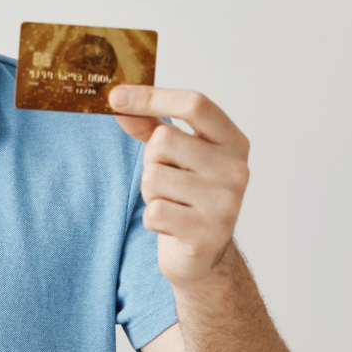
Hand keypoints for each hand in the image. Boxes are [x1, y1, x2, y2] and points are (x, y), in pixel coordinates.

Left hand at [109, 85, 250, 287]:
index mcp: (233, 141)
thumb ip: (150, 126)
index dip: (152, 97)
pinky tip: (171, 224)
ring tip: (171, 202)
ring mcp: (225, 202)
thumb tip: (120, 101)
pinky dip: (153, 219)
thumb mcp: (175, 155)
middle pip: (164, 140)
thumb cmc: (188, 195)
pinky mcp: (208, 234)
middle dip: (151, 159)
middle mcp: (236, 169)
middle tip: (167, 179)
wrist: (205, 254)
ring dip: (150, 191)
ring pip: (154, 177)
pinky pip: (154, 212)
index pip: (195, 104)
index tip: (116, 96)